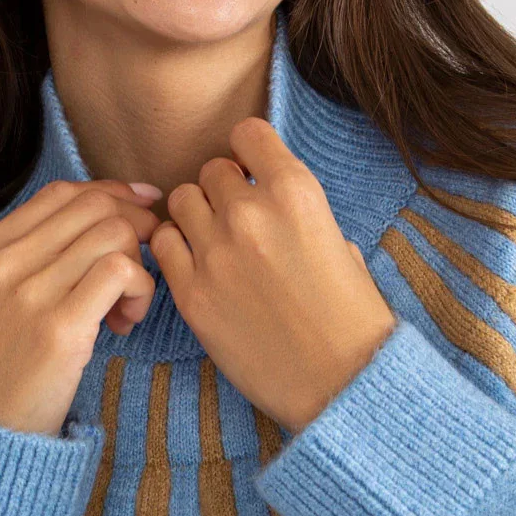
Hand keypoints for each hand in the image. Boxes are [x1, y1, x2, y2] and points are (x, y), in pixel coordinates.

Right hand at [0, 178, 161, 434]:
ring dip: (139, 265)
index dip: (111, 193)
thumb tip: (101, 216)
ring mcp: (26, 294)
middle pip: (93, 206)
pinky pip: (121, 272)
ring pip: (113, 233)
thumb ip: (30, 259)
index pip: (60, 194)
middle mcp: (0, 264)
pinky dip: (141, 289)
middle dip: (135, 226)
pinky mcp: (58, 329)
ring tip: (127, 306)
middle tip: (142, 265)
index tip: (142, 208)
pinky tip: (126, 322)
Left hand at [149, 118, 396, 432]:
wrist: (341, 381)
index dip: (248, 152)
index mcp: (296, 191)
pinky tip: (198, 266)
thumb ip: (300, 212)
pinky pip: (164, 244)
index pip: (248, 134)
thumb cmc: (351, 318)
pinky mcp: (191, 293)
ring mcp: (215, 252)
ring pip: (181, 200)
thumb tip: (273, 201)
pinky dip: (176, 249)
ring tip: (214, 242)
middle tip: (237, 220)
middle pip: (211, 170)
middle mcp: (250, 213)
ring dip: (196, 215)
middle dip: (223, 190)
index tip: (252, 173)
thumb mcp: (340, 243)